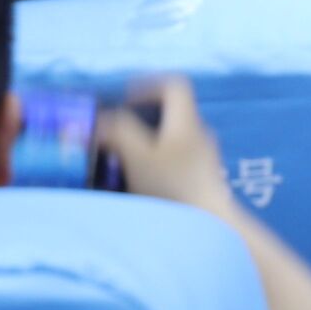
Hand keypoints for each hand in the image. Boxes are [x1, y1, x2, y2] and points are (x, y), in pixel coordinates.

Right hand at [97, 77, 233, 217]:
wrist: (210, 225)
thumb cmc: (174, 187)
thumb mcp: (139, 156)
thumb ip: (118, 132)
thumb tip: (100, 119)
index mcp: (187, 121)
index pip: (175, 85)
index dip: (149, 85)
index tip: (125, 99)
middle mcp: (200, 134)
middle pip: (172, 112)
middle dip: (142, 119)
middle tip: (117, 133)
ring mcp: (204, 158)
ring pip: (173, 138)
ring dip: (147, 143)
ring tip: (123, 160)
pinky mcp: (203, 180)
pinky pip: (177, 160)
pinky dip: (156, 162)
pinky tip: (140, 183)